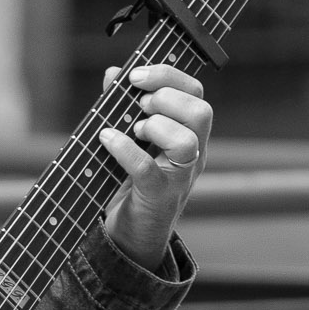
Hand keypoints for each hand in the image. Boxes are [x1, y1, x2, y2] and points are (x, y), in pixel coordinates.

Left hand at [98, 62, 213, 271]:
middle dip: (166, 98)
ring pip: (187, 141)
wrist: (132, 235)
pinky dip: (126, 149)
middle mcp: (194, 154)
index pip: (195, 94)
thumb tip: (112, 73)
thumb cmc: (134, 183)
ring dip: (157, 125)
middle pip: (201, 112)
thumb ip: (124, 106)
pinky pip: (148, 168)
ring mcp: (180, 177)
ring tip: (134, 128)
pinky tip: (107, 139)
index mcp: (190, 134)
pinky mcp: (159, 197)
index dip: (168, 76)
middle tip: (139, 104)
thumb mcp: (132, 140)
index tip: (136, 75)